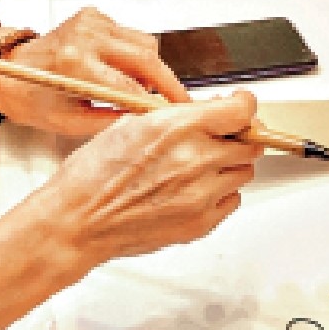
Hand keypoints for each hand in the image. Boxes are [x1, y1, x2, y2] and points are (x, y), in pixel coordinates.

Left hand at [0, 7, 186, 135]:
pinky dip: (134, 55)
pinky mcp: (95, 16)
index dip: (156, 102)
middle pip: (146, 57)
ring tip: (145, 89)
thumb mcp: (70, 122)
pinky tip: (123, 70)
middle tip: (179, 101)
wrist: (8, 69)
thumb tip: (147, 119)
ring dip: (152, 67)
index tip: (173, 114)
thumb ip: (112, 120)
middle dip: (167, 82)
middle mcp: (86, 37)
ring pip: (144, 43)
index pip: (131, 85)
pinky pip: (130, 35)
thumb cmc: (31, 97)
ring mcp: (92, 22)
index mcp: (76, 65)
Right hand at [35, 95, 260, 265]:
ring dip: (228, 165)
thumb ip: (175, 117)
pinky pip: (231, 201)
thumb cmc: (92, 175)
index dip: (242, 106)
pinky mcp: (199, 223)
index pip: (241, 111)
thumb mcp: (130, 124)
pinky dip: (220, 193)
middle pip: (250, 143)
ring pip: (243, 172)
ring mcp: (201, 195)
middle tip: (218, 137)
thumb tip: (203, 112)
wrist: (78, 221)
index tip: (237, 107)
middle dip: (237, 136)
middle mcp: (196, 160)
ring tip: (200, 165)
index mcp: (178, 128)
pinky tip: (195, 189)